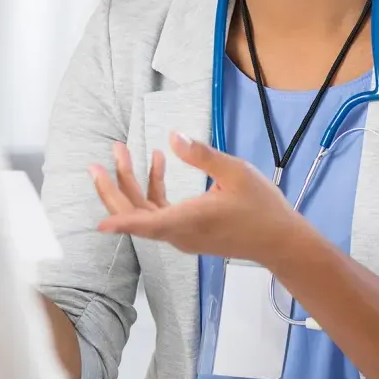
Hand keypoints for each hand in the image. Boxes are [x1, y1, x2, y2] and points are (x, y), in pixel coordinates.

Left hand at [90, 133, 304, 264]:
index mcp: (187, 220)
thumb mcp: (235, 172)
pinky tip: (159, 163)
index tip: (98, 222)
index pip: (145, 223)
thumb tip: (173, 137)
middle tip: (99, 161)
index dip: (120, 221)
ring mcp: (183, 235)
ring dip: (132, 185)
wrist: (280, 241)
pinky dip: (153, 190)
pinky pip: (159, 213)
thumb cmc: (261, 207)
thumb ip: (202, 155)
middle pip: (136, 216)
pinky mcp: (189, 233)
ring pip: (145, 213)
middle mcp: (179, 232)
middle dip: (114, 188)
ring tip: (125, 153)